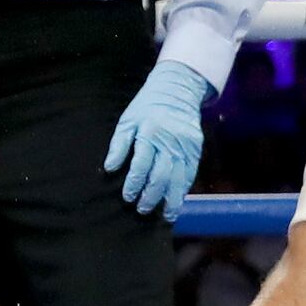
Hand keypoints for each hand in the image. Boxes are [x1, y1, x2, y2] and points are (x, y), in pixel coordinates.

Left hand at [103, 59, 209, 218]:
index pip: (140, 165)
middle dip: (151, 196)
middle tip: (142, 209)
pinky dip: (184, 189)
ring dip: (172, 199)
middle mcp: (168, 141)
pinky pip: (190, 173)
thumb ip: (119, 144)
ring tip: (165, 215)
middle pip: (160, 176)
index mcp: (148, 133)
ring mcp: (185, 146)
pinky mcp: (195, 149)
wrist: (177, 90)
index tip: (128, 197)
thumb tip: (109, 168)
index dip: (134, 184)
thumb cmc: (147, 106)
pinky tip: (178, 200)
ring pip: (178, 178)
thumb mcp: (127, 120)